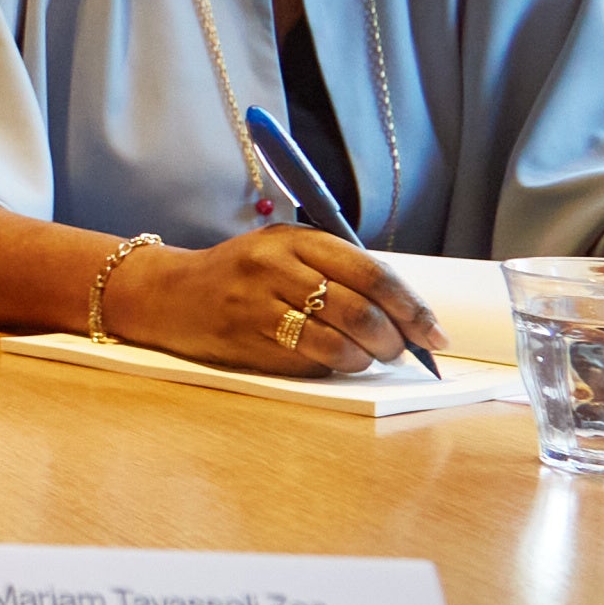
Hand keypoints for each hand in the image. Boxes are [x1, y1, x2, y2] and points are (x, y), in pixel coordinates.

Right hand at [111, 229, 446, 375]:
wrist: (169, 293)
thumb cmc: (241, 274)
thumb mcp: (285, 251)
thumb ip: (337, 270)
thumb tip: (403, 313)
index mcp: (294, 238)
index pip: (371, 271)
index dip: (411, 306)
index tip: (434, 332)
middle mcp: (275, 267)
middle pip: (359, 310)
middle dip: (394, 339)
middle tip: (401, 350)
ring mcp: (258, 305)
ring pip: (338, 341)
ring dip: (366, 357)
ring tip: (368, 358)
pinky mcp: (248, 340)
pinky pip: (309, 361)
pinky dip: (334, 366)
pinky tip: (335, 361)